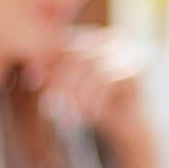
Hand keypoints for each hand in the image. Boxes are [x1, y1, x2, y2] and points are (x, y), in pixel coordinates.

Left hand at [28, 27, 150, 140]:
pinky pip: (108, 80)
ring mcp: (129, 52)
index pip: (66, 41)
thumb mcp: (72, 87)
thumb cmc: (97, 107)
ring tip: (68, 114)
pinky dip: (94, 99)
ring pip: (91, 67)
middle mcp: (115, 38)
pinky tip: (90, 115)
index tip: (31, 81)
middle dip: (59, 80)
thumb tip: (30, 67)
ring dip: (76, 93)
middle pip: (78, 53)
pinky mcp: (138, 69)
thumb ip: (55, 72)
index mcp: (97, 36)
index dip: (46, 61)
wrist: (132, 130)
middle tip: (48, 103)